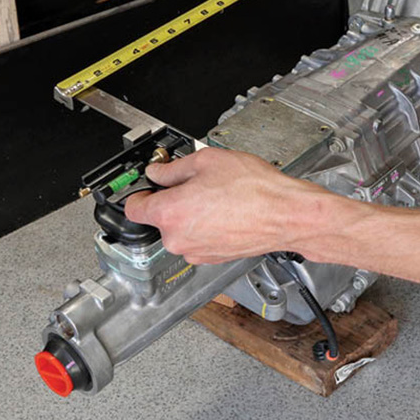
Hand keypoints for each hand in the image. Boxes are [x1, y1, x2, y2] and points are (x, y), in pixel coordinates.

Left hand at [124, 148, 345, 264]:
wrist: (286, 215)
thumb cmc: (254, 189)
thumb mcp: (208, 161)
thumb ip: (174, 168)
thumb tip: (158, 172)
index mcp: (169, 214)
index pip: (133, 208)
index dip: (140, 192)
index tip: (148, 185)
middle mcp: (178, 240)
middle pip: (159, 218)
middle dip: (172, 200)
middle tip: (195, 182)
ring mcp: (195, 253)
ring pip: (181, 229)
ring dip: (191, 214)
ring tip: (217, 195)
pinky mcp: (212, 259)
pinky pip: (199, 239)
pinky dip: (206, 226)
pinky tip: (226, 210)